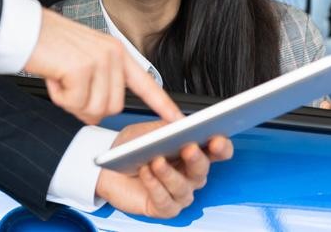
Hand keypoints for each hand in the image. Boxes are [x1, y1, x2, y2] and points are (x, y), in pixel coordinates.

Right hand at [25, 9, 182, 124]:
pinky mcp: (82, 68)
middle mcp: (113, 55)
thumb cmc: (50, 46)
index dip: (162, 104)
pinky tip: (54, 76)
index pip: (145, 82)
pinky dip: (60, 97)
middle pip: (112, 107)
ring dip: (72, 102)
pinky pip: (75, 103)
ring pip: (94, 109)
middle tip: (68, 86)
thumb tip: (99, 112)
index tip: (177, 119)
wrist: (26, 29)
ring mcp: (100, 61)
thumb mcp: (84, 59)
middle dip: (87, 107)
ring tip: (61, 78)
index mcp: (117, 52)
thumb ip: (100, 82)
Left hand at [96, 121, 232, 217]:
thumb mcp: (147, 131)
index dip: (222, 146)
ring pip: (183, 188)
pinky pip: (164, 200)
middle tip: (189, 147)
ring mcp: (178, 193)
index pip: (217, 151)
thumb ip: (166, 127)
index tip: (217, 139)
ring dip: (170, 173)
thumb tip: (182, 122)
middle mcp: (189, 175)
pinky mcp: (164, 208)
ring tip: (157, 160)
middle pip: (202, 170)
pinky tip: (146, 173)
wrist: (108, 168)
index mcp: (192, 152)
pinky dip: (155, 186)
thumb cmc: (131, 149)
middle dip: (197, 159)